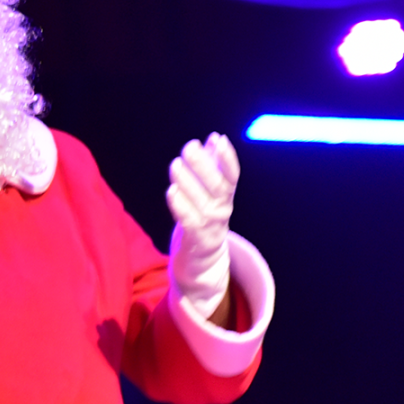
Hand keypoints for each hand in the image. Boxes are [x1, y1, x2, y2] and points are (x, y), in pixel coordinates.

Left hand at [166, 132, 238, 318]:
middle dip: (204, 166)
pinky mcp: (196, 241)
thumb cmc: (203, 222)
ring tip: (176, 163)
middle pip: (217, 187)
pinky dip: (181, 206)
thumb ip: (213, 168)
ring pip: (202, 203)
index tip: (219, 139)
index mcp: (226, 198)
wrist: (203, 265)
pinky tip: (172, 190)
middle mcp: (222, 211)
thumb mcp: (210, 195)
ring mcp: (211, 227)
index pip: (232, 176)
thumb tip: (213, 139)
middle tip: (190, 147)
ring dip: (189, 182)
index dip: (227, 158)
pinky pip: (189, 222)